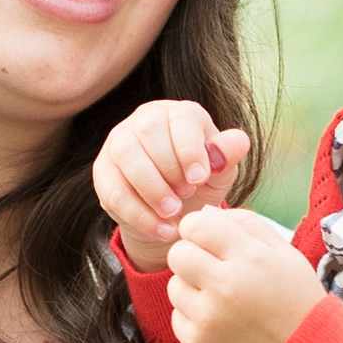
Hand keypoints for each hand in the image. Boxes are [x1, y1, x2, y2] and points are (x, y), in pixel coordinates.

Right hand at [93, 101, 249, 274]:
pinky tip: (161, 229)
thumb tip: (239, 141)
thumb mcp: (219, 172)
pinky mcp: (103, 171)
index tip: (200, 179)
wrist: (173, 212)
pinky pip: (113, 189)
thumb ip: (227, 156)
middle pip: (148, 131)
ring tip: (173, 213)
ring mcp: (119, 142)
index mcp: (178, 113)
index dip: (190, 149)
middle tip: (186, 195)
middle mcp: (145, 119)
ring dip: (150, 187)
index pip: (180, 118)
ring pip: (126, 156)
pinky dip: (138, 213)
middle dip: (168, 167)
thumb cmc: (199, 182)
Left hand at [166, 203, 321, 342]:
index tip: (208, 238)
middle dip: (191, 255)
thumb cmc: (296, 299)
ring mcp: (209, 319)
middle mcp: (225, 287)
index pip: (196, 225)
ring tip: (221, 298)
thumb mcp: (284, 252)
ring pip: (173, 286)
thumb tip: (204, 213)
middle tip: (213, 268)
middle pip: (177, 253)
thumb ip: (246, 224)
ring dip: (192, 287)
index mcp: (249, 258)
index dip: (198, 228)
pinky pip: (177, 316)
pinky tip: (220, 320)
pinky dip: (194, 317)